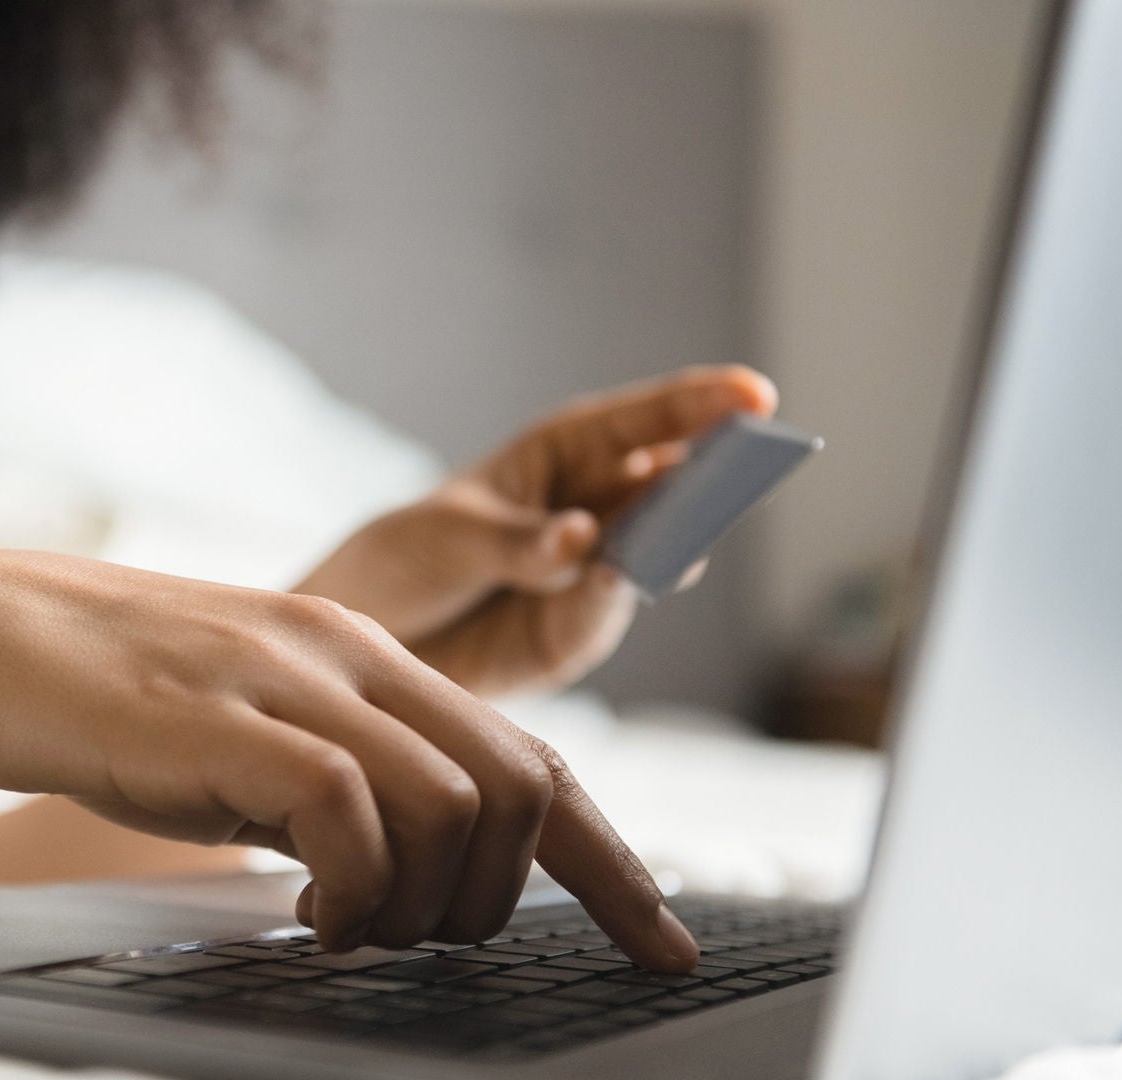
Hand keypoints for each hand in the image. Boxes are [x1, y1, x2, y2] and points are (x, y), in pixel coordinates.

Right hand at [0, 550, 696, 966]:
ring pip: (453, 806)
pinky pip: (349, 811)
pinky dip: (350, 886)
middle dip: (504, 902)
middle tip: (416, 940)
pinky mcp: (218, 720)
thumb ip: (337, 779)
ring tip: (341, 925)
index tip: (662, 945)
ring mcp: (287, 681)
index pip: (535, 761)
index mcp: (367, 658)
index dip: (613, 864)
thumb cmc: (99, 704)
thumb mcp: (248, 735)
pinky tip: (298, 908)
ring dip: (419, 905)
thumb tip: (407, 873)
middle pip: (522, 790)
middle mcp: (349, 656)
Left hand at [296, 365, 777, 695]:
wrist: (365, 640)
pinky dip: (607, 601)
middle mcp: (593, 511)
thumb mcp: (448, 537)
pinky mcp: (575, 636)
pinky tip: (608, 583)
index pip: (641, 424)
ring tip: (680, 535)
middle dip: (710, 481)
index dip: (700, 406)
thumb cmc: (404, 560)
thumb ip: (519, 542)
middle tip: (746, 469)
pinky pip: (602, 617)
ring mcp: (592, 577)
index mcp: (563, 455)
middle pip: (669, 491)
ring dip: (670, 544)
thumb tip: (586, 540)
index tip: (757, 396)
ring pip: (651, 557)